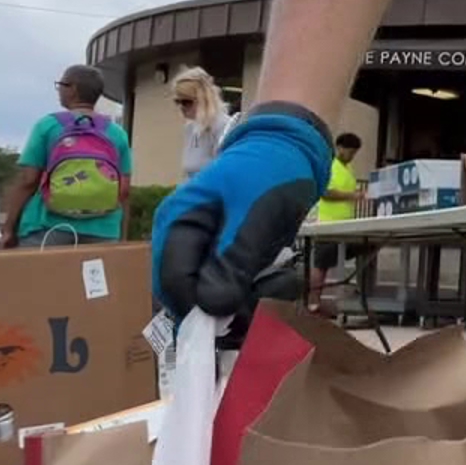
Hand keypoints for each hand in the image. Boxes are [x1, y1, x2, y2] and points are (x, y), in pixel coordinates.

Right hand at [153, 103, 331, 317]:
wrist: (293, 149)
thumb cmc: (270, 172)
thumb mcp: (255, 215)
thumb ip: (232, 260)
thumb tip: (210, 307)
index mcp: (177, 224)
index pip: (172, 284)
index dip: (200, 307)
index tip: (239, 314)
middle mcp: (184, 241)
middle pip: (191, 296)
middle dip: (228, 306)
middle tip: (264, 300)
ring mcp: (205, 250)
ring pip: (215, 298)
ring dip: (249, 299)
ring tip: (278, 281)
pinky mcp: (227, 257)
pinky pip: (235, 288)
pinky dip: (258, 289)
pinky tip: (279, 276)